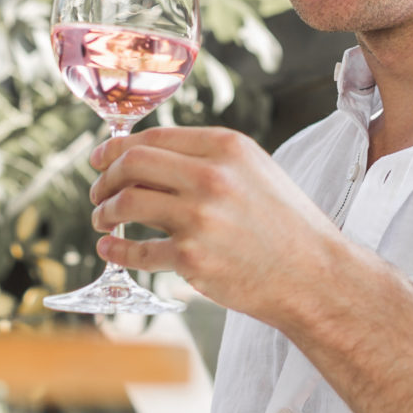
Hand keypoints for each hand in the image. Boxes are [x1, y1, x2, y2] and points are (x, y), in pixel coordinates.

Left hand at [88, 126, 347, 323]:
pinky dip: (116, 250)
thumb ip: (210, 160)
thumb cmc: (286, 224)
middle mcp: (211, 176)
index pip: (155, 137)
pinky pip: (138, 251)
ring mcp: (200, 218)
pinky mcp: (192, 258)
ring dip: (104, 211)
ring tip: (102, 220)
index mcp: (226, 147)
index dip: (118, 148)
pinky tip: (110, 249)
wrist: (314, 275)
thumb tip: (153, 160)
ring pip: (128, 203)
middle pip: (133, 163)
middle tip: (98, 192)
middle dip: (105, 177)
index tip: (102, 159)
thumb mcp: (256, 172)